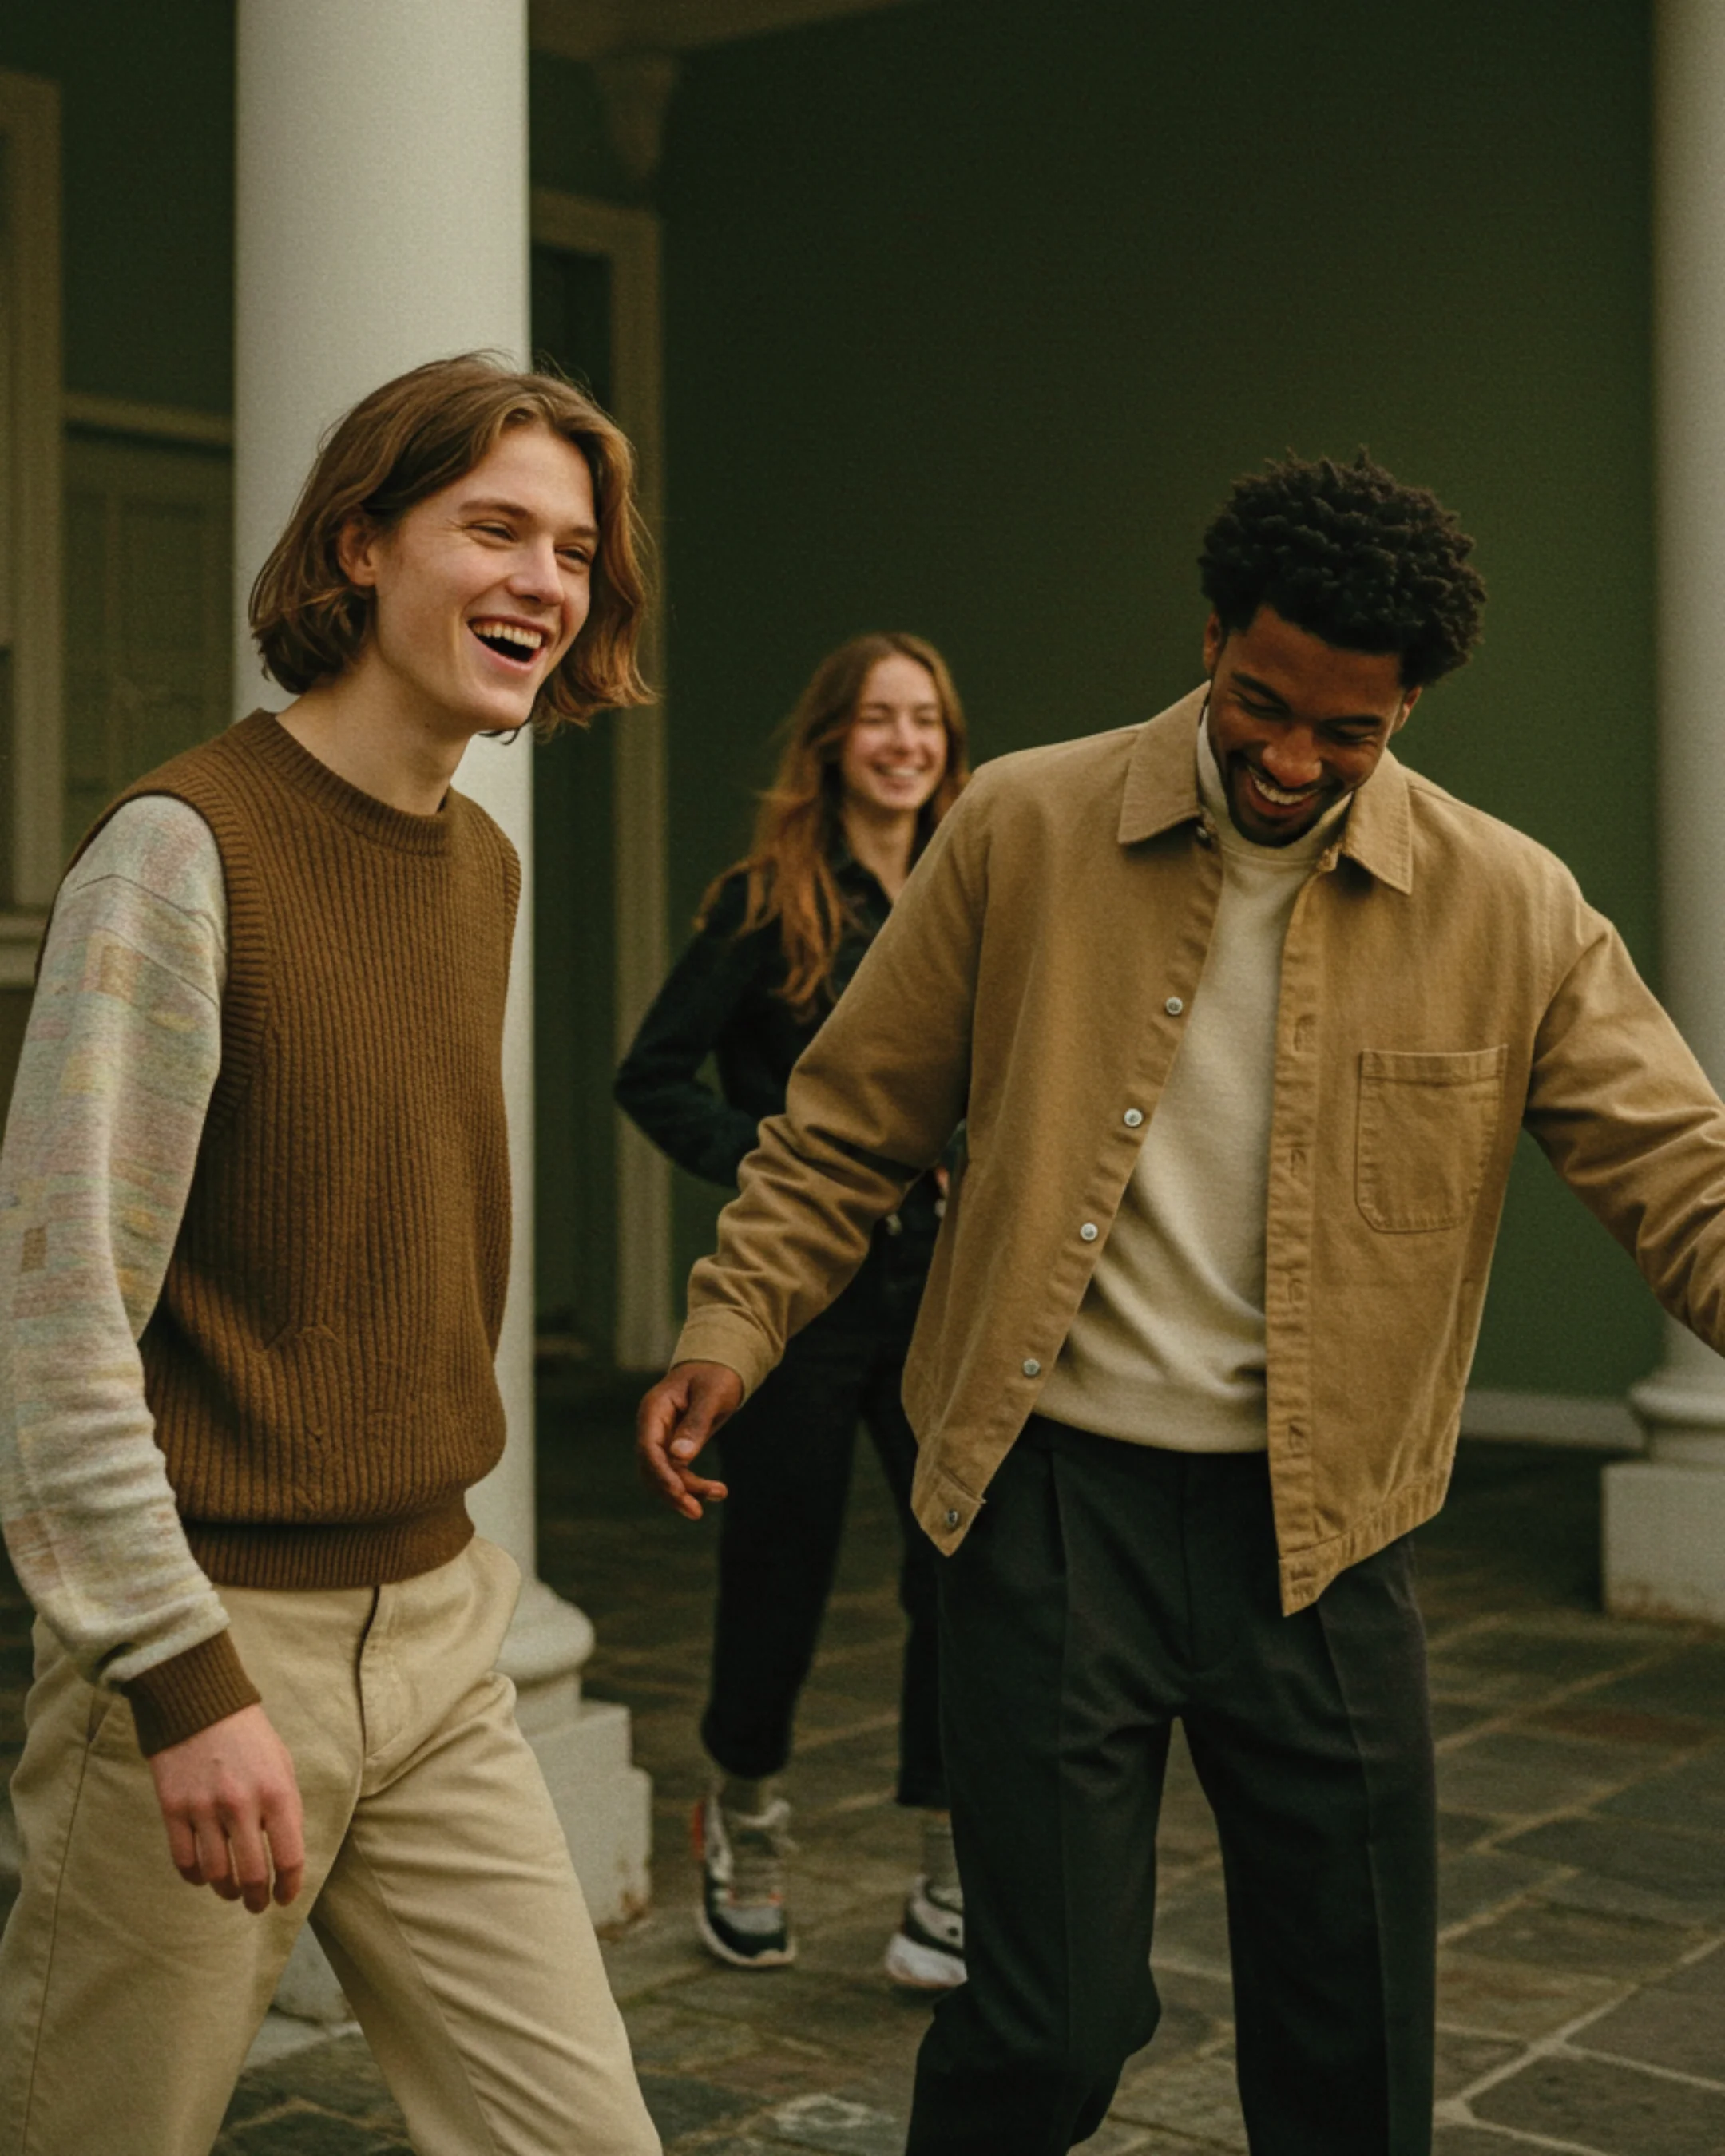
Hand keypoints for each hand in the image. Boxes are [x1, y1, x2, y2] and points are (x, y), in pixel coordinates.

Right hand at [147, 1703, 305, 1912]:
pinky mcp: (173, 1808)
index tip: (285, 1898)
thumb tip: (285, 1856)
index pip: (288, 1857)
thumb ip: (286, 1808)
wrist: (199, 1703)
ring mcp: (204, 1808)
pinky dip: (196, 1877)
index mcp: (277, 1791)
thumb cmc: (249, 1737)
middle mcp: (241, 1803)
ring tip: (231, 1892)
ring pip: (216, 1874)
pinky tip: (204, 1876)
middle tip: (257, 1905)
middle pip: (251, 1875)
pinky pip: (184, 1861)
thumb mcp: (282, 1765)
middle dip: (256, 1899)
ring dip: (226, 1892)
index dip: (289, 1887)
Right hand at [636, 1360, 740, 1518]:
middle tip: (697, 1512)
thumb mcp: (711, 1395)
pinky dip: (692, 1485)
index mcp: (654, 1409)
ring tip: (719, 1494)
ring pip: (663, 1475)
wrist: (718, 1367)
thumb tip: (680, 1457)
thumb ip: (696, 1424)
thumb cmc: (715, 1375)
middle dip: (673, 1491)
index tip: (679, 1492)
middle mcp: (652, 1426)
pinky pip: (676, 1472)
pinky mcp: (673, 1446)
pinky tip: (716, 1491)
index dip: (661, 1473)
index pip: (648, 1448)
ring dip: (685, 1491)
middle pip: (652, 1467)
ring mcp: (660, 1437)